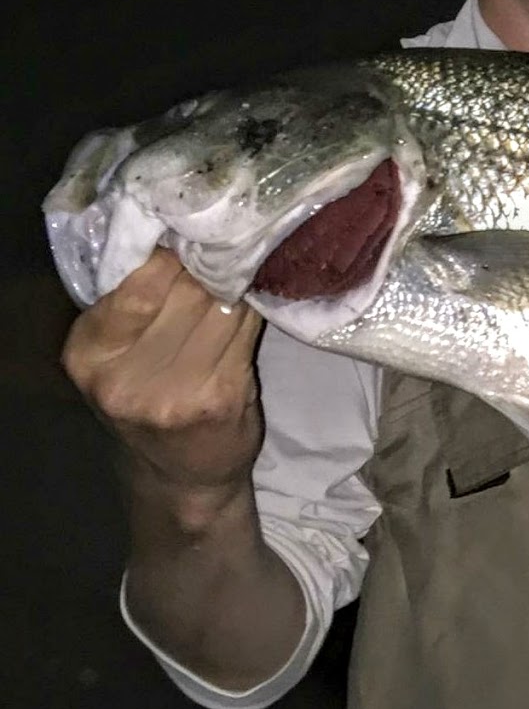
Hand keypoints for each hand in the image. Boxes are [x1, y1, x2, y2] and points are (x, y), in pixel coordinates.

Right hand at [61, 248, 265, 522]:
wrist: (180, 474)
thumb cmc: (149, 399)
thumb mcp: (119, 355)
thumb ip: (137, 302)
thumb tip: (184, 233)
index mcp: (89, 353)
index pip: (138, 280)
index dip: (173, 252)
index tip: (194, 235)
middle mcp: (123, 376)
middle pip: (185, 289)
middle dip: (211, 264)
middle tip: (230, 247)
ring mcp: (173, 391)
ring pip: (220, 305)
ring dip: (238, 282)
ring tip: (247, 268)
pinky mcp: (220, 397)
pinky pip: (246, 331)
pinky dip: (254, 308)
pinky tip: (259, 296)